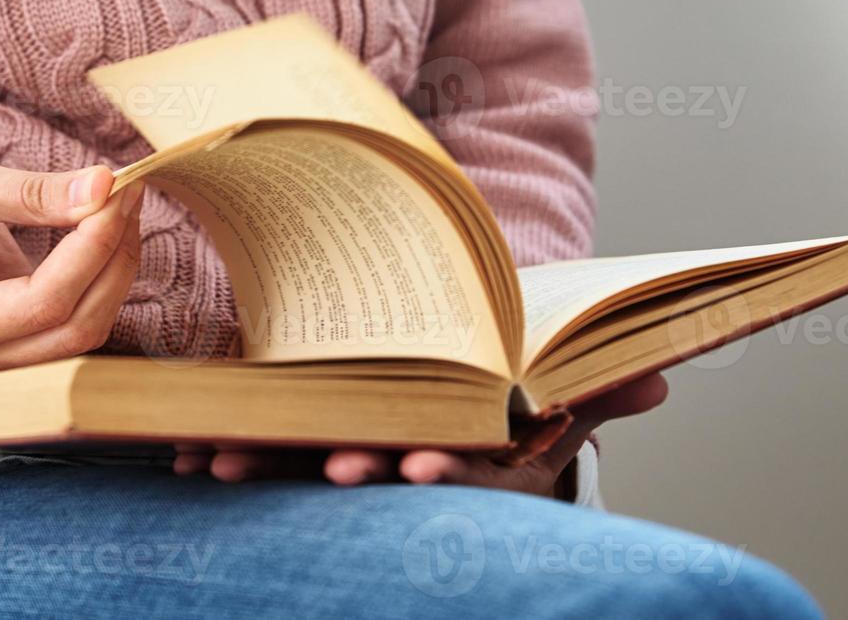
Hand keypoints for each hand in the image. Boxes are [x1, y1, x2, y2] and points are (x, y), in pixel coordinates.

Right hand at [0, 135, 143, 376]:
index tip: (117, 189)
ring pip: (86, 329)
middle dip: (113, 257)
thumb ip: (30, 192)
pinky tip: (107, 230)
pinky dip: (103, 275)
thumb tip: (103, 189)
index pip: (44, 302)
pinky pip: (79, 319)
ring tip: (120, 204)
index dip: (92, 246)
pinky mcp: (16, 344)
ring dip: (116, 267)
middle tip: (128, 191)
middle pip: (75, 327)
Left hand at [173, 372, 667, 496]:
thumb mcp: (565, 397)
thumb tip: (660, 376)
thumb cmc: (511, 398)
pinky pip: (273, 446)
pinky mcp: (317, 434)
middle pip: (381, 466)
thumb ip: (605, 388)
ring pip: (313, 461)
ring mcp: (360, 451)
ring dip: (268, 466)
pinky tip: (187, 458)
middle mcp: (412, 459)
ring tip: (218, 468)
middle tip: (327, 470)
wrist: (468, 406)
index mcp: (474, 452)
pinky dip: (234, 449)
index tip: (418, 470)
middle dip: (352, 467)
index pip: (464, 465)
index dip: (444, 466)